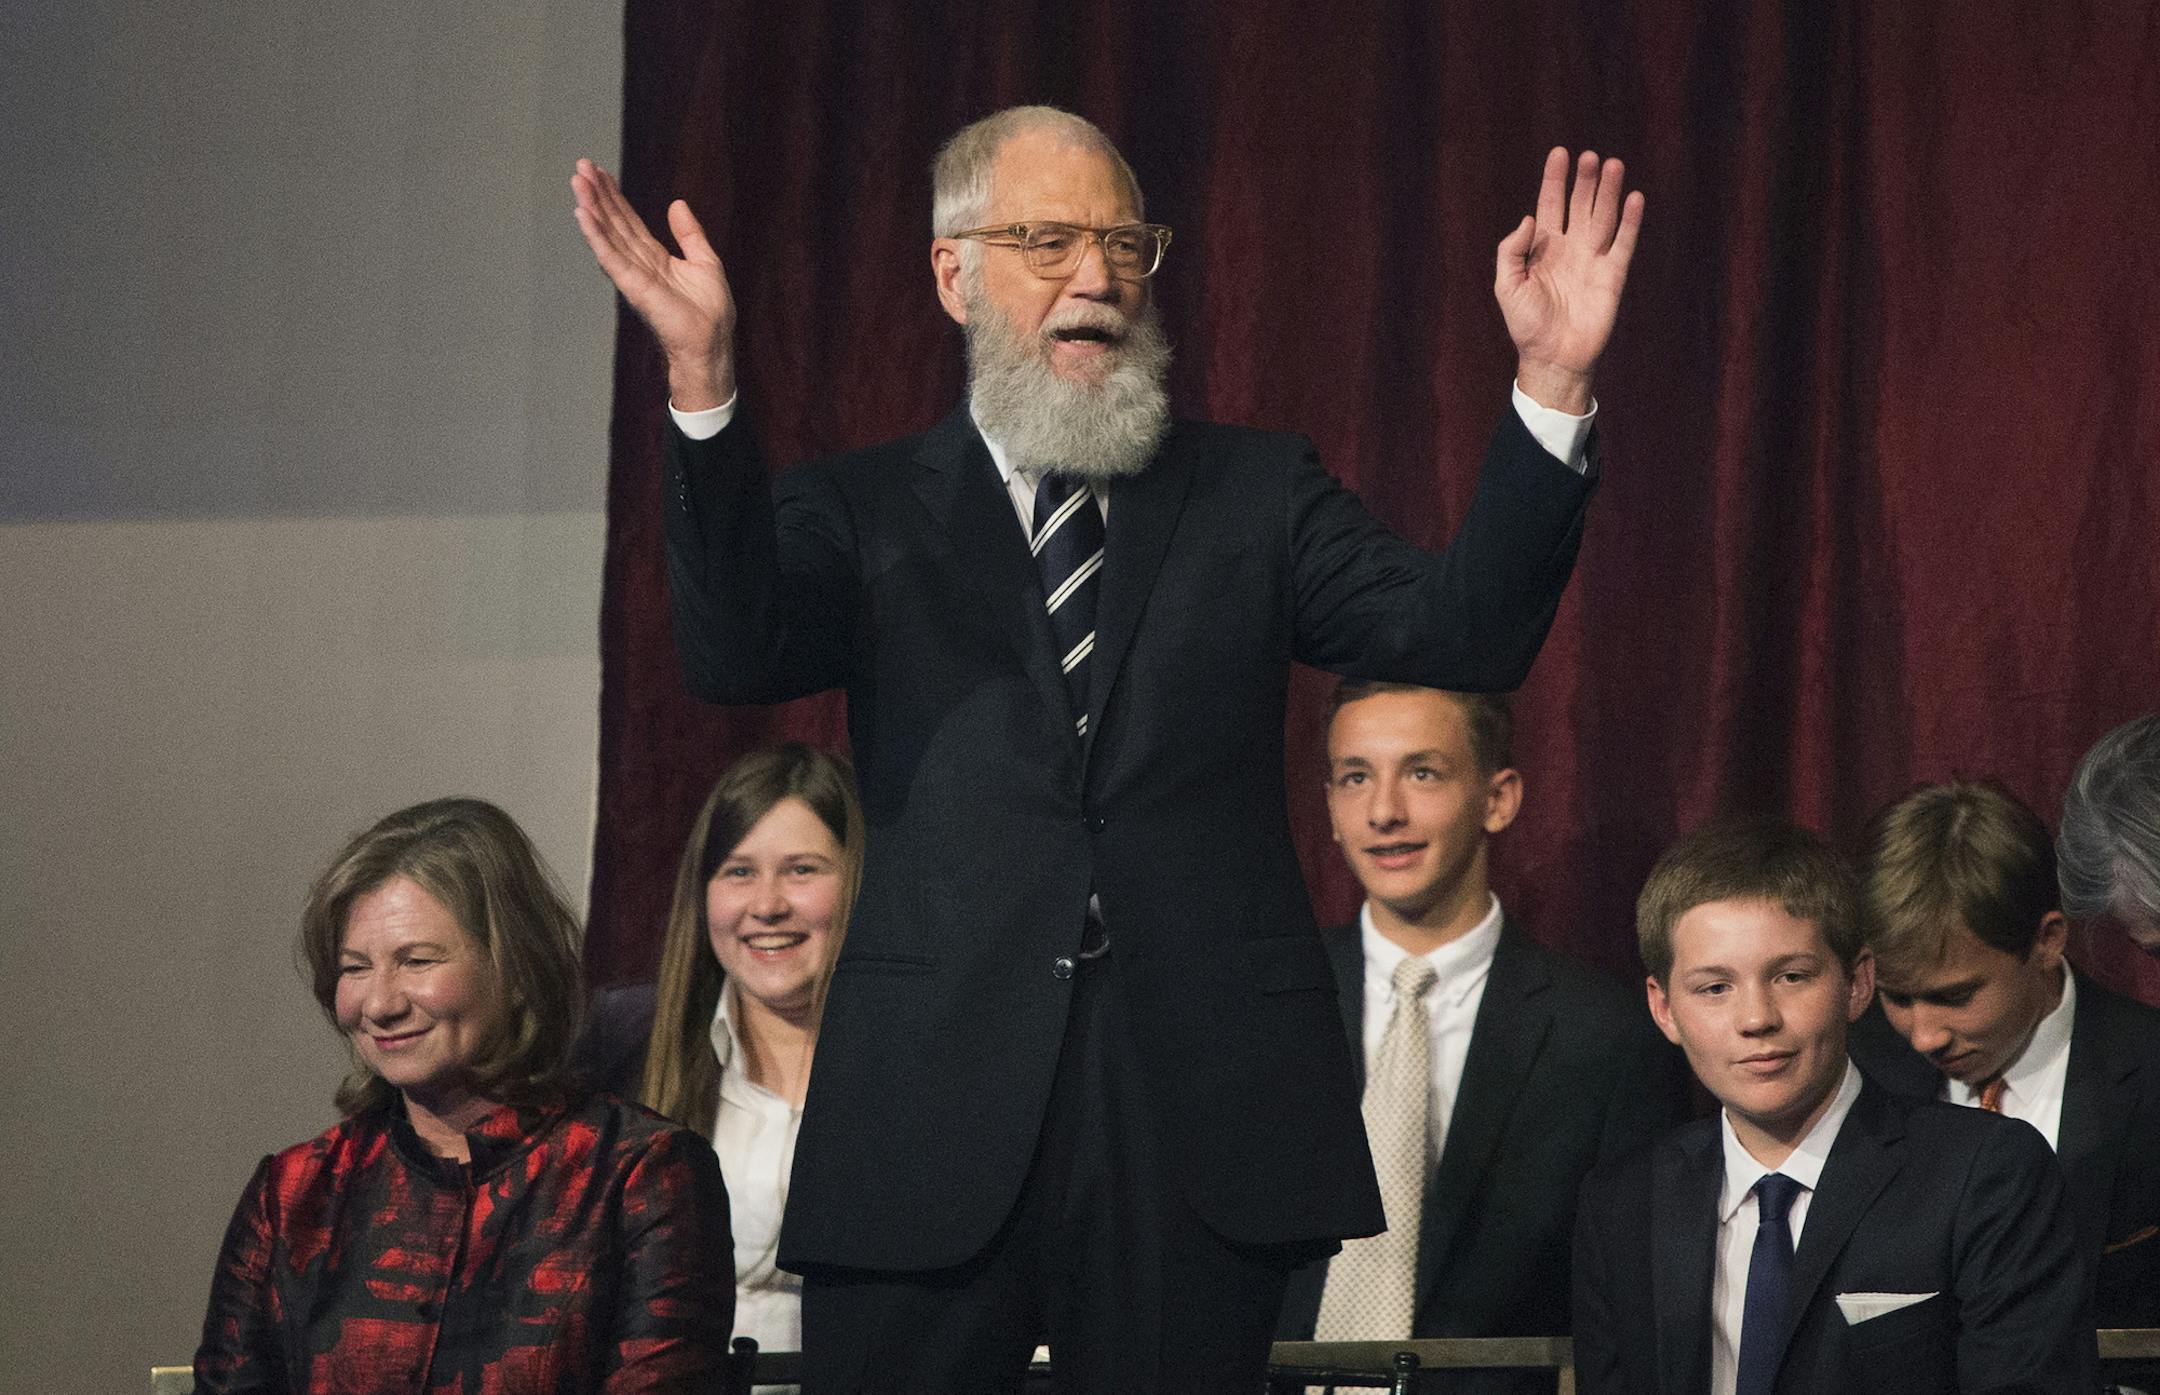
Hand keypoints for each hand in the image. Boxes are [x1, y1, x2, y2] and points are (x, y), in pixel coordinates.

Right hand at [572, 158, 736, 409]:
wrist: (712, 343)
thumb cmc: (711, 312)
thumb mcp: (706, 262)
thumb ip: (689, 234)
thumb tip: (677, 204)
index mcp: (655, 258)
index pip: (629, 221)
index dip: (615, 196)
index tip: (600, 172)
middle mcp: (639, 263)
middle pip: (614, 222)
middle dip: (597, 194)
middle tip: (580, 166)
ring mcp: (633, 274)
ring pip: (608, 234)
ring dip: (591, 207)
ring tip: (577, 180)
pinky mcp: (633, 286)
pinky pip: (610, 256)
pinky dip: (596, 235)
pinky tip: (582, 213)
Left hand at [1494, 148, 1643, 413]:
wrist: (1553, 358)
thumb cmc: (1526, 325)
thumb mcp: (1506, 286)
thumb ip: (1512, 250)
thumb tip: (1528, 218)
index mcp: (1542, 249)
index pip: (1550, 204)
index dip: (1554, 179)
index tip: (1560, 153)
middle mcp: (1569, 249)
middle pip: (1579, 205)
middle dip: (1584, 180)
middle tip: (1590, 157)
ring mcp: (1592, 260)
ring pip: (1602, 217)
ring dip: (1608, 192)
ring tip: (1613, 165)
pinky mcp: (1612, 275)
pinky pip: (1624, 242)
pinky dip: (1630, 221)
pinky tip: (1634, 198)